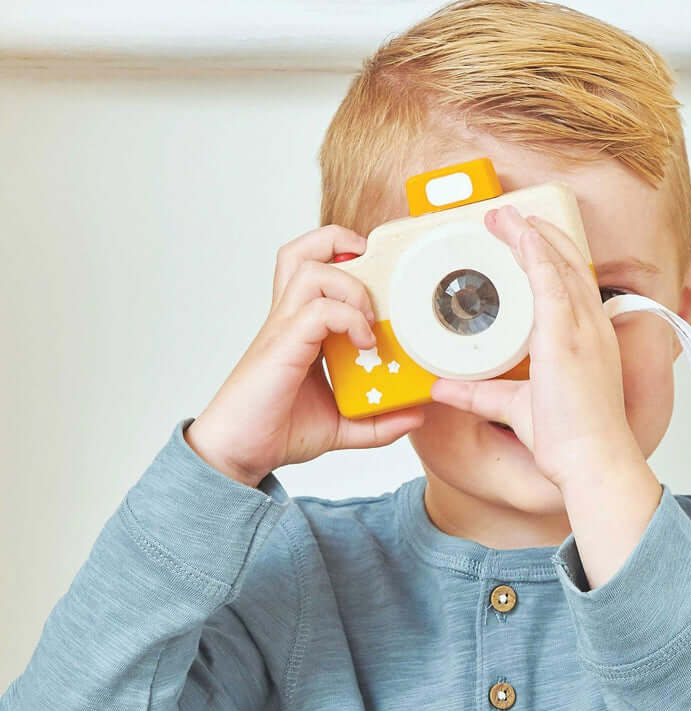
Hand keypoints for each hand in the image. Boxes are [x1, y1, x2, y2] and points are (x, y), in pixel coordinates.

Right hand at [185, 224, 426, 486]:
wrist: (240, 453)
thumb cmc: (278, 431)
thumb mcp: (342, 427)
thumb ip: (378, 422)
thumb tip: (416, 415)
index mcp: (301, 328)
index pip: (315, 267)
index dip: (346, 258)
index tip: (382, 281)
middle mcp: (289, 319)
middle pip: (302, 251)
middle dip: (340, 243)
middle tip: (375, 273)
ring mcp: (283, 329)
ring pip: (309, 269)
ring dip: (350, 286)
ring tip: (370, 320)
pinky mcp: (282, 346)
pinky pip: (317, 311)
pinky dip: (348, 318)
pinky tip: (364, 343)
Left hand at [429, 203, 640, 491]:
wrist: (592, 461)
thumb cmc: (571, 439)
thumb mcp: (515, 407)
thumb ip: (479, 394)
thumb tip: (442, 387)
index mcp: (588, 340)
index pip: (572, 285)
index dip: (549, 257)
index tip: (525, 241)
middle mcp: (591, 327)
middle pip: (568, 263)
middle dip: (539, 235)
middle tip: (507, 217)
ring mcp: (583, 329)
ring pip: (558, 263)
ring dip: (530, 234)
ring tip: (503, 215)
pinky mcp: (568, 336)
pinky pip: (552, 280)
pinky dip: (535, 252)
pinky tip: (518, 232)